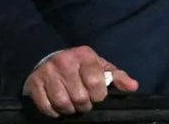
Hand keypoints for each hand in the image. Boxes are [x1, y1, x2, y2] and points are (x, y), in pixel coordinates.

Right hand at [23, 46, 138, 117]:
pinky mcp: (35, 83)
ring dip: (70, 110)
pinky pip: (46, 106)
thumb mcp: (99, 66)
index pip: (95, 82)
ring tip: (73, 106)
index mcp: (85, 55)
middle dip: (85, 105)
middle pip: (79, 96)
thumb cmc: (79, 65)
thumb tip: (133, 87)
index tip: (98, 97)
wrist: (48, 58)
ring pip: (63, 103)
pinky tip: (59, 108)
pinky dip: (54, 112)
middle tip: (85, 104)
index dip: (99, 95)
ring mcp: (48, 72)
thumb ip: (117, 77)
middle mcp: (65, 62)